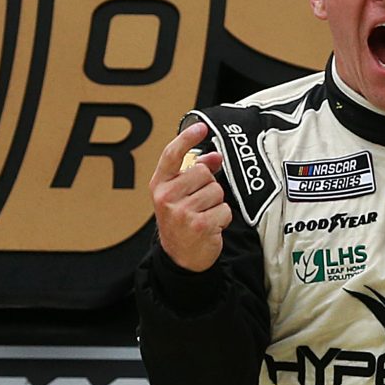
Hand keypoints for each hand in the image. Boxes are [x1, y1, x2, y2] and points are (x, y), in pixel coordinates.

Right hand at [151, 122, 228, 273]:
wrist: (180, 258)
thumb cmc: (180, 222)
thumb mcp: (180, 195)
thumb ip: (195, 173)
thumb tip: (215, 156)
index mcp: (159, 185)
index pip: (172, 155)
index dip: (187, 138)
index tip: (201, 127)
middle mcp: (166, 197)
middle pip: (203, 173)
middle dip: (208, 187)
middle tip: (199, 203)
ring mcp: (181, 212)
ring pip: (216, 191)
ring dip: (216, 204)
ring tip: (204, 216)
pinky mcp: (199, 225)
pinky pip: (225, 209)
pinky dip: (222, 219)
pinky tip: (210, 227)